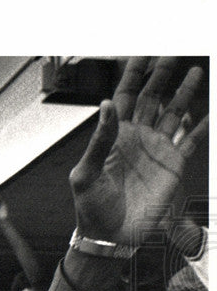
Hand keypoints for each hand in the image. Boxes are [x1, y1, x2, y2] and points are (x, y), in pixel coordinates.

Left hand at [69, 57, 207, 244]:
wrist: (110, 236)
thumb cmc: (90, 209)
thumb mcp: (86, 174)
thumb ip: (98, 140)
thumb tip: (104, 106)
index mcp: (113, 137)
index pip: (123, 97)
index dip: (132, 75)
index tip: (141, 54)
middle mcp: (136, 138)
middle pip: (152, 97)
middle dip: (161, 75)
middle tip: (172, 54)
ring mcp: (156, 149)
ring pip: (174, 112)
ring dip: (184, 92)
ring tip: (194, 72)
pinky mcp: (172, 165)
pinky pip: (191, 140)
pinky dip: (202, 126)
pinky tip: (209, 112)